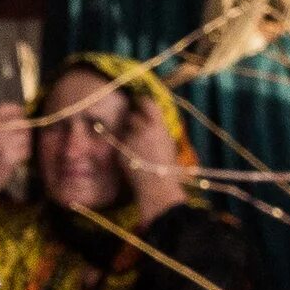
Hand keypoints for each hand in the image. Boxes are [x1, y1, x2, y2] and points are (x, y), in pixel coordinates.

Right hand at [0, 101, 29, 207]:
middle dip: (24, 127)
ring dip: (25, 142)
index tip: (20, 112)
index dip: (15, 108)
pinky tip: (17, 157)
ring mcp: (3, 145)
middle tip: (22, 134)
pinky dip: (24, 152)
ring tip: (16, 148)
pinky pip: (26, 150)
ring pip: (25, 137)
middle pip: (18, 122)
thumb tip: (21, 114)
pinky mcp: (10, 157)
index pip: (4, 107)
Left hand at [119, 96, 192, 223]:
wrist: (157, 188)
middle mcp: (142, 128)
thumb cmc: (170, 168)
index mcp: (158, 125)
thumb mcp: (170, 144)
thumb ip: (160, 130)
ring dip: (127, 132)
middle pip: (132, 115)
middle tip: (135, 125)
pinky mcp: (120, 150)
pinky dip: (124, 146)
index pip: (146, 102)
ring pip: (124, 129)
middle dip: (133, 118)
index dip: (142, 101)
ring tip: (135, 144)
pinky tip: (131, 156)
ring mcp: (129, 139)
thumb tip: (154, 121)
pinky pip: (120, 143)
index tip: (139, 102)